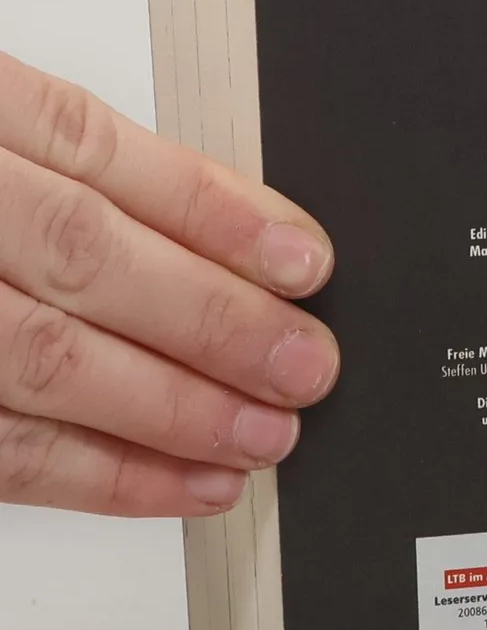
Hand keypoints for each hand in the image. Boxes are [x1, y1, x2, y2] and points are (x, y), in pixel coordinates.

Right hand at [0, 53, 338, 516]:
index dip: (209, 209)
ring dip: (172, 408)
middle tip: (305, 364)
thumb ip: (64, 169)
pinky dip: (100, 473)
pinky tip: (185, 482)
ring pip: (39, 358)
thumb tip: (236, 235)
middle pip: (78, 255)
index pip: (87, 148)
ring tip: (265, 434)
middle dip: (211, 319)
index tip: (303, 259)